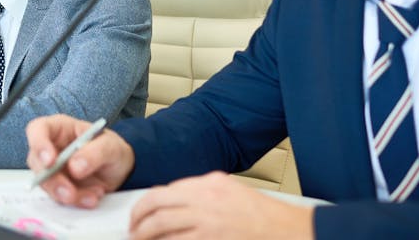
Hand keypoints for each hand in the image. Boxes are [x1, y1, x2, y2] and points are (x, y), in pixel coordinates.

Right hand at [25, 114, 134, 207]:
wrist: (118, 171)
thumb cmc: (110, 149)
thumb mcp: (111, 146)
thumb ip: (95, 152)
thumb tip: (74, 167)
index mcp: (60, 128)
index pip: (38, 129)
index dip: (39, 143)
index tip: (50, 161)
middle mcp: (51, 147)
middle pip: (36, 161)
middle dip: (52, 180)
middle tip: (69, 192)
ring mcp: (52, 169)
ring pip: (46, 183)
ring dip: (65, 194)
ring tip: (91, 197)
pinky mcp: (58, 187)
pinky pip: (58, 197)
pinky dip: (76, 201)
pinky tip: (92, 198)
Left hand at [129, 171, 313, 239]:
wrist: (284, 231)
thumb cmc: (260, 215)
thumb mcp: (228, 190)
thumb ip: (200, 193)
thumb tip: (174, 201)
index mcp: (207, 184)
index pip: (164, 191)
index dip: (146, 205)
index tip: (140, 214)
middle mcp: (204, 200)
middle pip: (156, 207)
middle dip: (138, 220)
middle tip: (133, 229)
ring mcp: (206, 223)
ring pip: (161, 227)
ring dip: (145, 235)